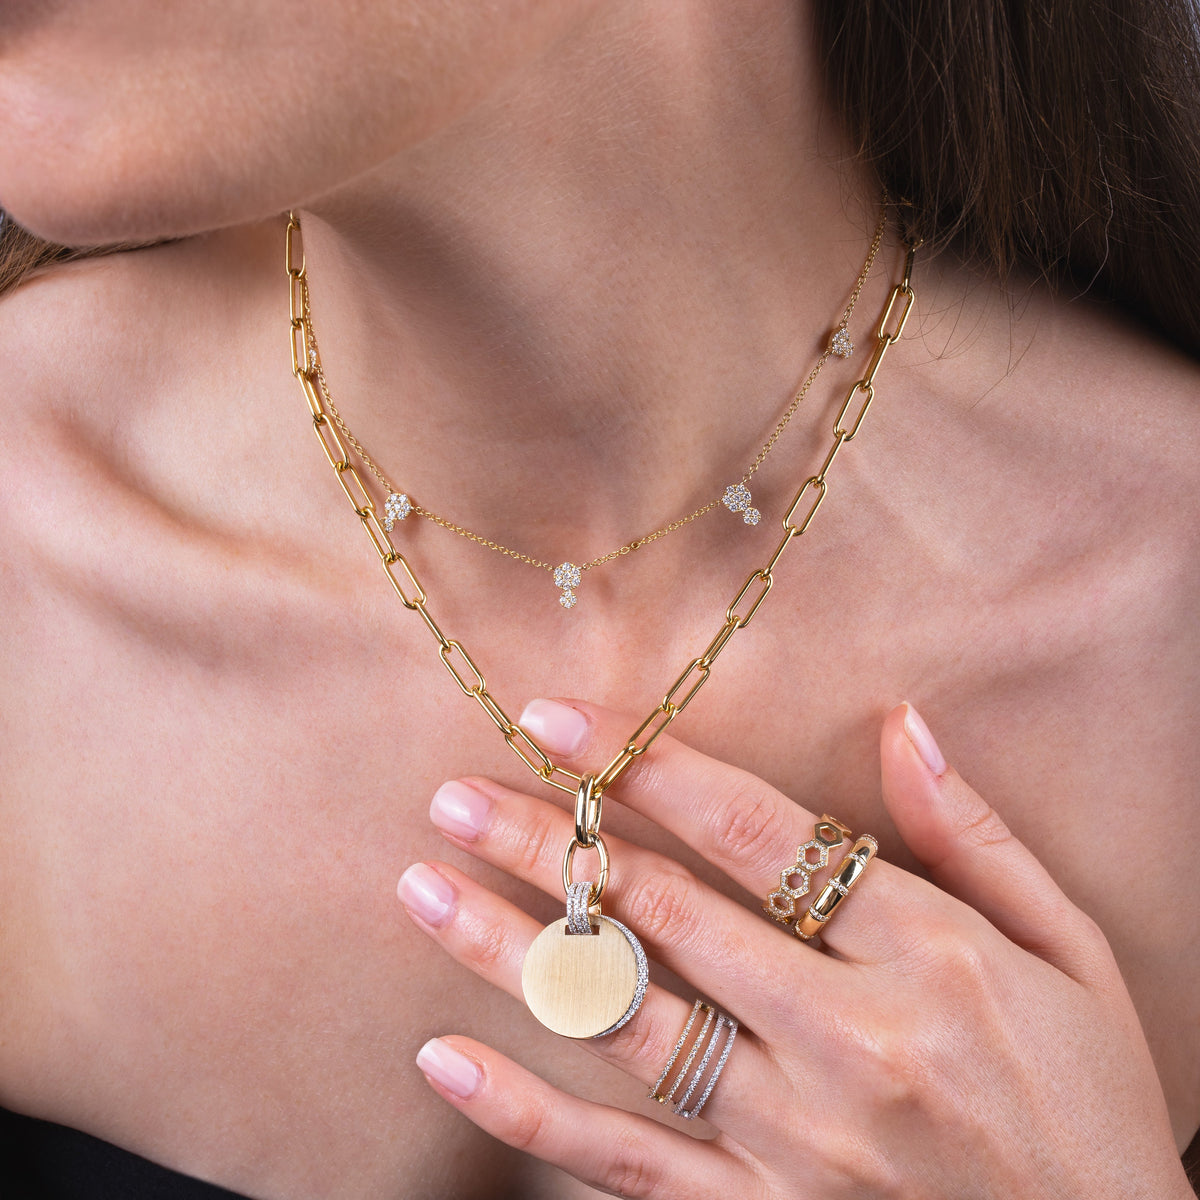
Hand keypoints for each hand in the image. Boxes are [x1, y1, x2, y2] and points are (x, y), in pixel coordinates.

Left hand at [397, 701, 1191, 1198]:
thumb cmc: (1092, 1107)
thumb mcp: (1072, 954)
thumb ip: (975, 836)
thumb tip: (901, 723)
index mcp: (925, 954)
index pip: (752, 829)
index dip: (642, 763)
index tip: (553, 720)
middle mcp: (847, 1041)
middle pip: (665, 914)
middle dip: (550, 843)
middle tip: (455, 795)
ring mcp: (796, 1144)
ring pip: (622, 1026)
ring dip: (510, 950)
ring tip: (422, 888)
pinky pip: (624, 1165)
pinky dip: (526, 1116)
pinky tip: (446, 1057)